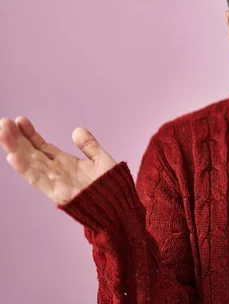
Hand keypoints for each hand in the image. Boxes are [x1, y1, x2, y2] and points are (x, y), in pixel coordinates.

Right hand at [0, 116, 116, 204]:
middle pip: (31, 153)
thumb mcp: (101, 159)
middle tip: (3, 122)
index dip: (30, 134)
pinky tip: (12, 157)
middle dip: (16, 138)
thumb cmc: (111, 186)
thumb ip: (89, 146)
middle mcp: (55, 171)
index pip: (42, 146)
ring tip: (2, 133)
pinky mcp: (57, 192)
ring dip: (15, 149)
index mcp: (64, 163)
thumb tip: (77, 130)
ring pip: (29, 163)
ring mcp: (54, 181)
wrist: (119, 205)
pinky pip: (38, 179)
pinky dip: (25, 169)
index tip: (20, 120)